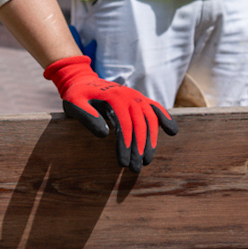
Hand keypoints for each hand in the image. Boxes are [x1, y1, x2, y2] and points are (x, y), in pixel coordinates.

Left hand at [44, 56, 178, 168]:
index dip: (126, 145)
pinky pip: (155, 108)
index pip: (125, 125)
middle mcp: (130, 95)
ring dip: (151, 141)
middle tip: (136, 168)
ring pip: (150, 119)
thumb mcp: (74, 104)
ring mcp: (136, 96)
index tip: (124, 163)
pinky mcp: (139, 99)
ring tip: (147, 160)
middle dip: (139, 148)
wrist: (82, 80)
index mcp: (115, 97)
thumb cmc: (76, 95)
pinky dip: (165, 118)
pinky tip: (172, 132)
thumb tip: (104, 135)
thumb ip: (88, 117)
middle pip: (140, 124)